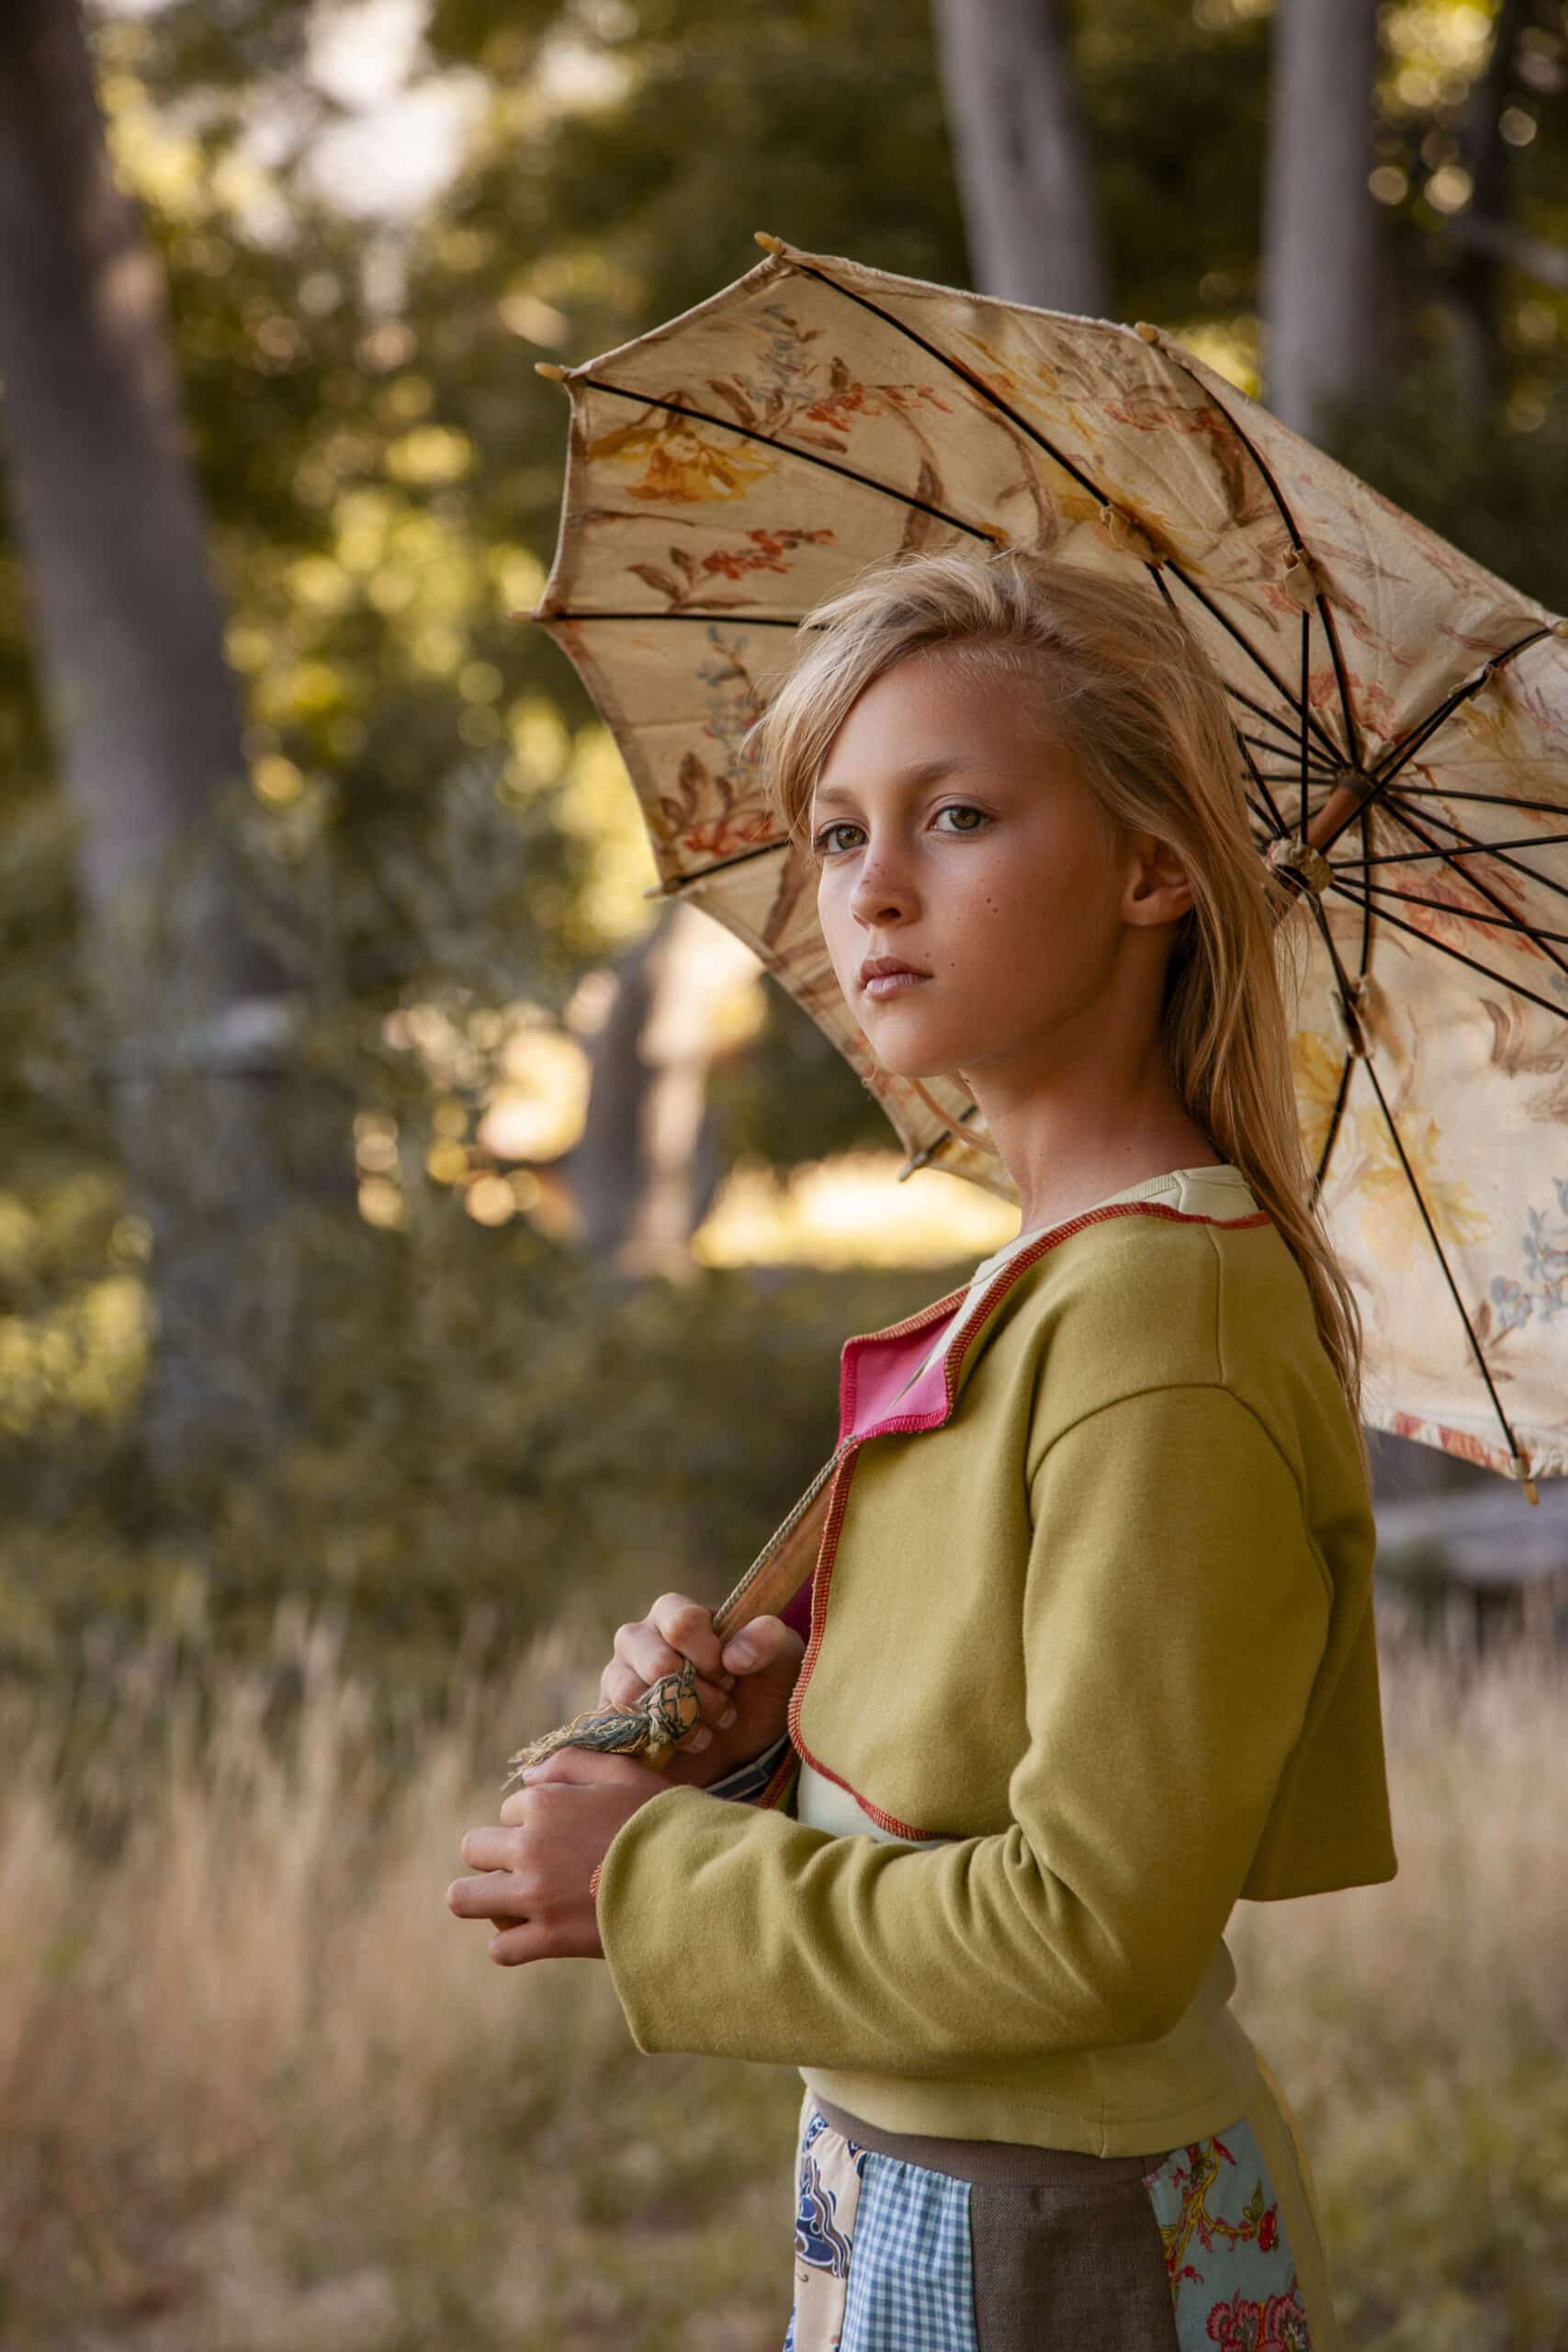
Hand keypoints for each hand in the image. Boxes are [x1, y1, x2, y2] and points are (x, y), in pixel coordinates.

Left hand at [448, 1749, 667, 1964]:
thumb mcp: (624, 1773)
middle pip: (474, 1850)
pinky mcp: (547, 1938)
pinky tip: (537, 1935)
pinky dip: (513, 1944)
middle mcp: (528, 1847)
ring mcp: (533, 1896)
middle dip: (496, 1857)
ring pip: (463, 1898)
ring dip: (482, 1900)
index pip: (508, 1811)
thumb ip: (570, 1764)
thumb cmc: (662, 1822)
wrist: (690, 1880)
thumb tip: (525, 1776)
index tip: (565, 1834)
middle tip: (532, 1869)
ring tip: (513, 1903)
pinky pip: (499, 1947)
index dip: (533, 1821)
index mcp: (544, 1804)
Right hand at [600, 1592, 804, 1787]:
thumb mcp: (783, 1659)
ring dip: (681, 1720)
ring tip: (707, 1731)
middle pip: (657, 1661)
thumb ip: (769, 1639)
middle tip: (723, 1707)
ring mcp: (620, 1676)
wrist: (743, 1747)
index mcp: (677, 1614)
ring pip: (633, 1693)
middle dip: (699, 1694)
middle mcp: (640, 1639)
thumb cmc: (761, 1689)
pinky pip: (619, 1723)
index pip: (681, 1623)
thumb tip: (733, 1656)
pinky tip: (686, 1744)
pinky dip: (659, 1739)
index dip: (709, 1655)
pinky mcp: (611, 1716)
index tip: (731, 1675)